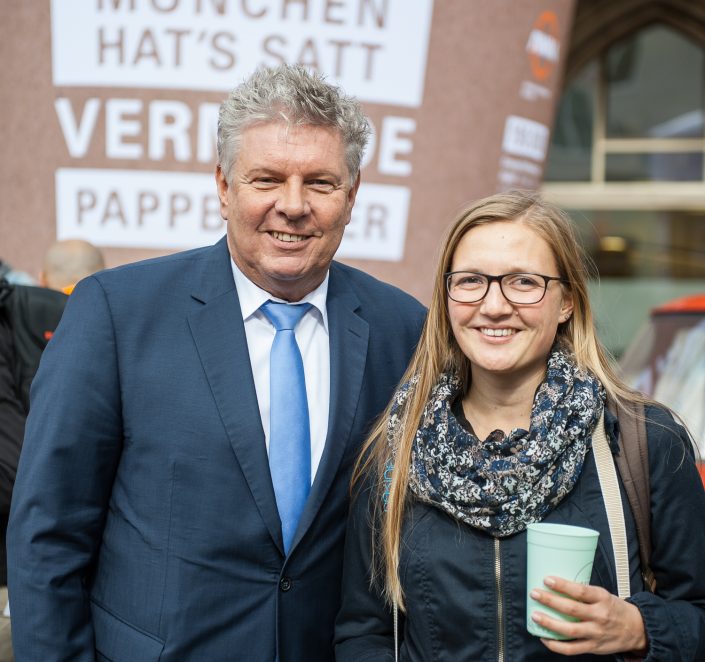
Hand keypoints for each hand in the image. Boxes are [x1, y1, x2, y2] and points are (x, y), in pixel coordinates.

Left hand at [529, 576, 647, 655]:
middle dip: (550, 601)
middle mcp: (599, 616)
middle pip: (571, 609)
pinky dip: (555, 645)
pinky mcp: (593, 647)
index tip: (547, 579)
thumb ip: (584, 593)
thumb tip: (556, 585)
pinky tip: (544, 638)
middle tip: (534, 594)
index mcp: (602, 599)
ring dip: (549, 623)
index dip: (562, 586)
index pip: (580, 591)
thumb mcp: (603, 594)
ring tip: (535, 615)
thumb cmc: (614, 608)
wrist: (636, 629)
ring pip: (569, 630)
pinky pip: (571, 649)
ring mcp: (596, 633)